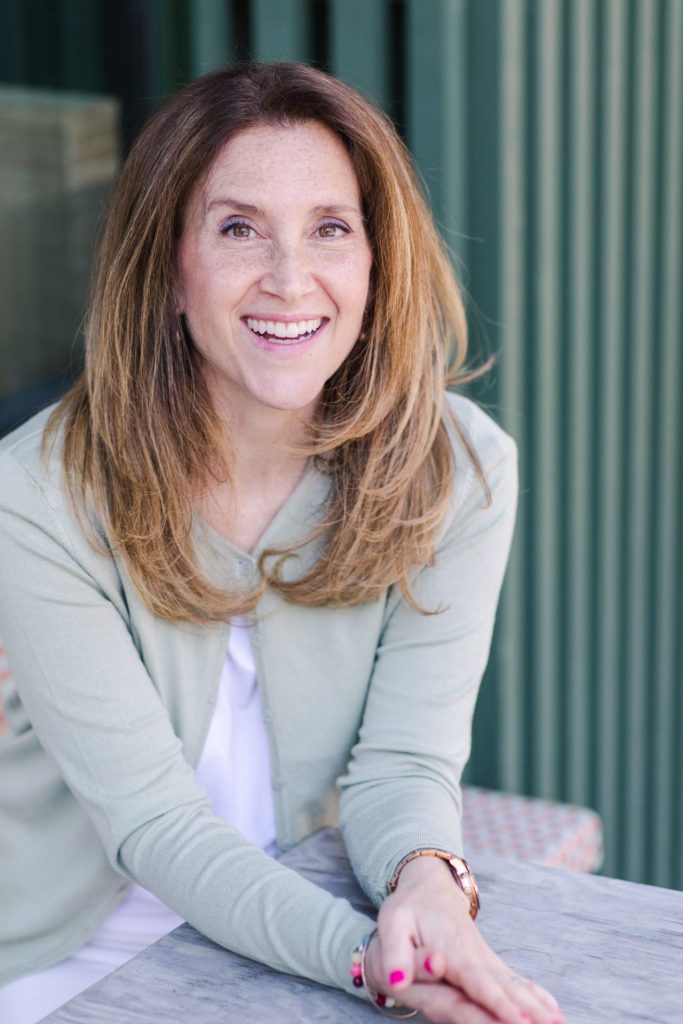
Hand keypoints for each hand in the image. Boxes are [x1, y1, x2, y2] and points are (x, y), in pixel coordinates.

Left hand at [364, 856, 562, 1023]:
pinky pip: (515, 981)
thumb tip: (397, 982)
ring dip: (537, 1004)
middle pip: (504, 986)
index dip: (497, 1001)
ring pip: (514, 985)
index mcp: (451, 950)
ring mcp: (485, 959)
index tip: (519, 1020)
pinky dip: (535, 994)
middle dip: (528, 1009)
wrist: (429, 886)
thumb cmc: (408, 908)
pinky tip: (554, 1009)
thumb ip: (394, 954)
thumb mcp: (391, 925)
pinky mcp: (489, 963)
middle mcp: (474, 956)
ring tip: (559, 1022)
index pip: (476, 980)